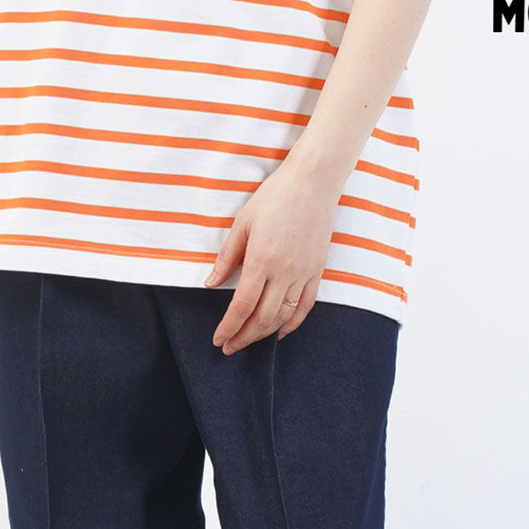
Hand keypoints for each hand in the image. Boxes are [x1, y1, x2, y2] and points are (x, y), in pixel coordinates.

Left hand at [204, 152, 342, 353]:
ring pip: (284, 317)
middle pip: (262, 318)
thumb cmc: (275, 197)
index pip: (242, 306)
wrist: (313, 181)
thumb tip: (210, 283)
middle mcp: (284, 271)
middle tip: (229, 346)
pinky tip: (280, 332)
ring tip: (249, 339)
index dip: (228, 327)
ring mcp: (304, 272)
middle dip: (243, 337)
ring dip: (264, 334)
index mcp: (261, 259)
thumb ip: (227, 257)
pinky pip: (306, 306)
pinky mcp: (318, 270)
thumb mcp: (243, 223)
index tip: (218, 339)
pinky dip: (293, 324)